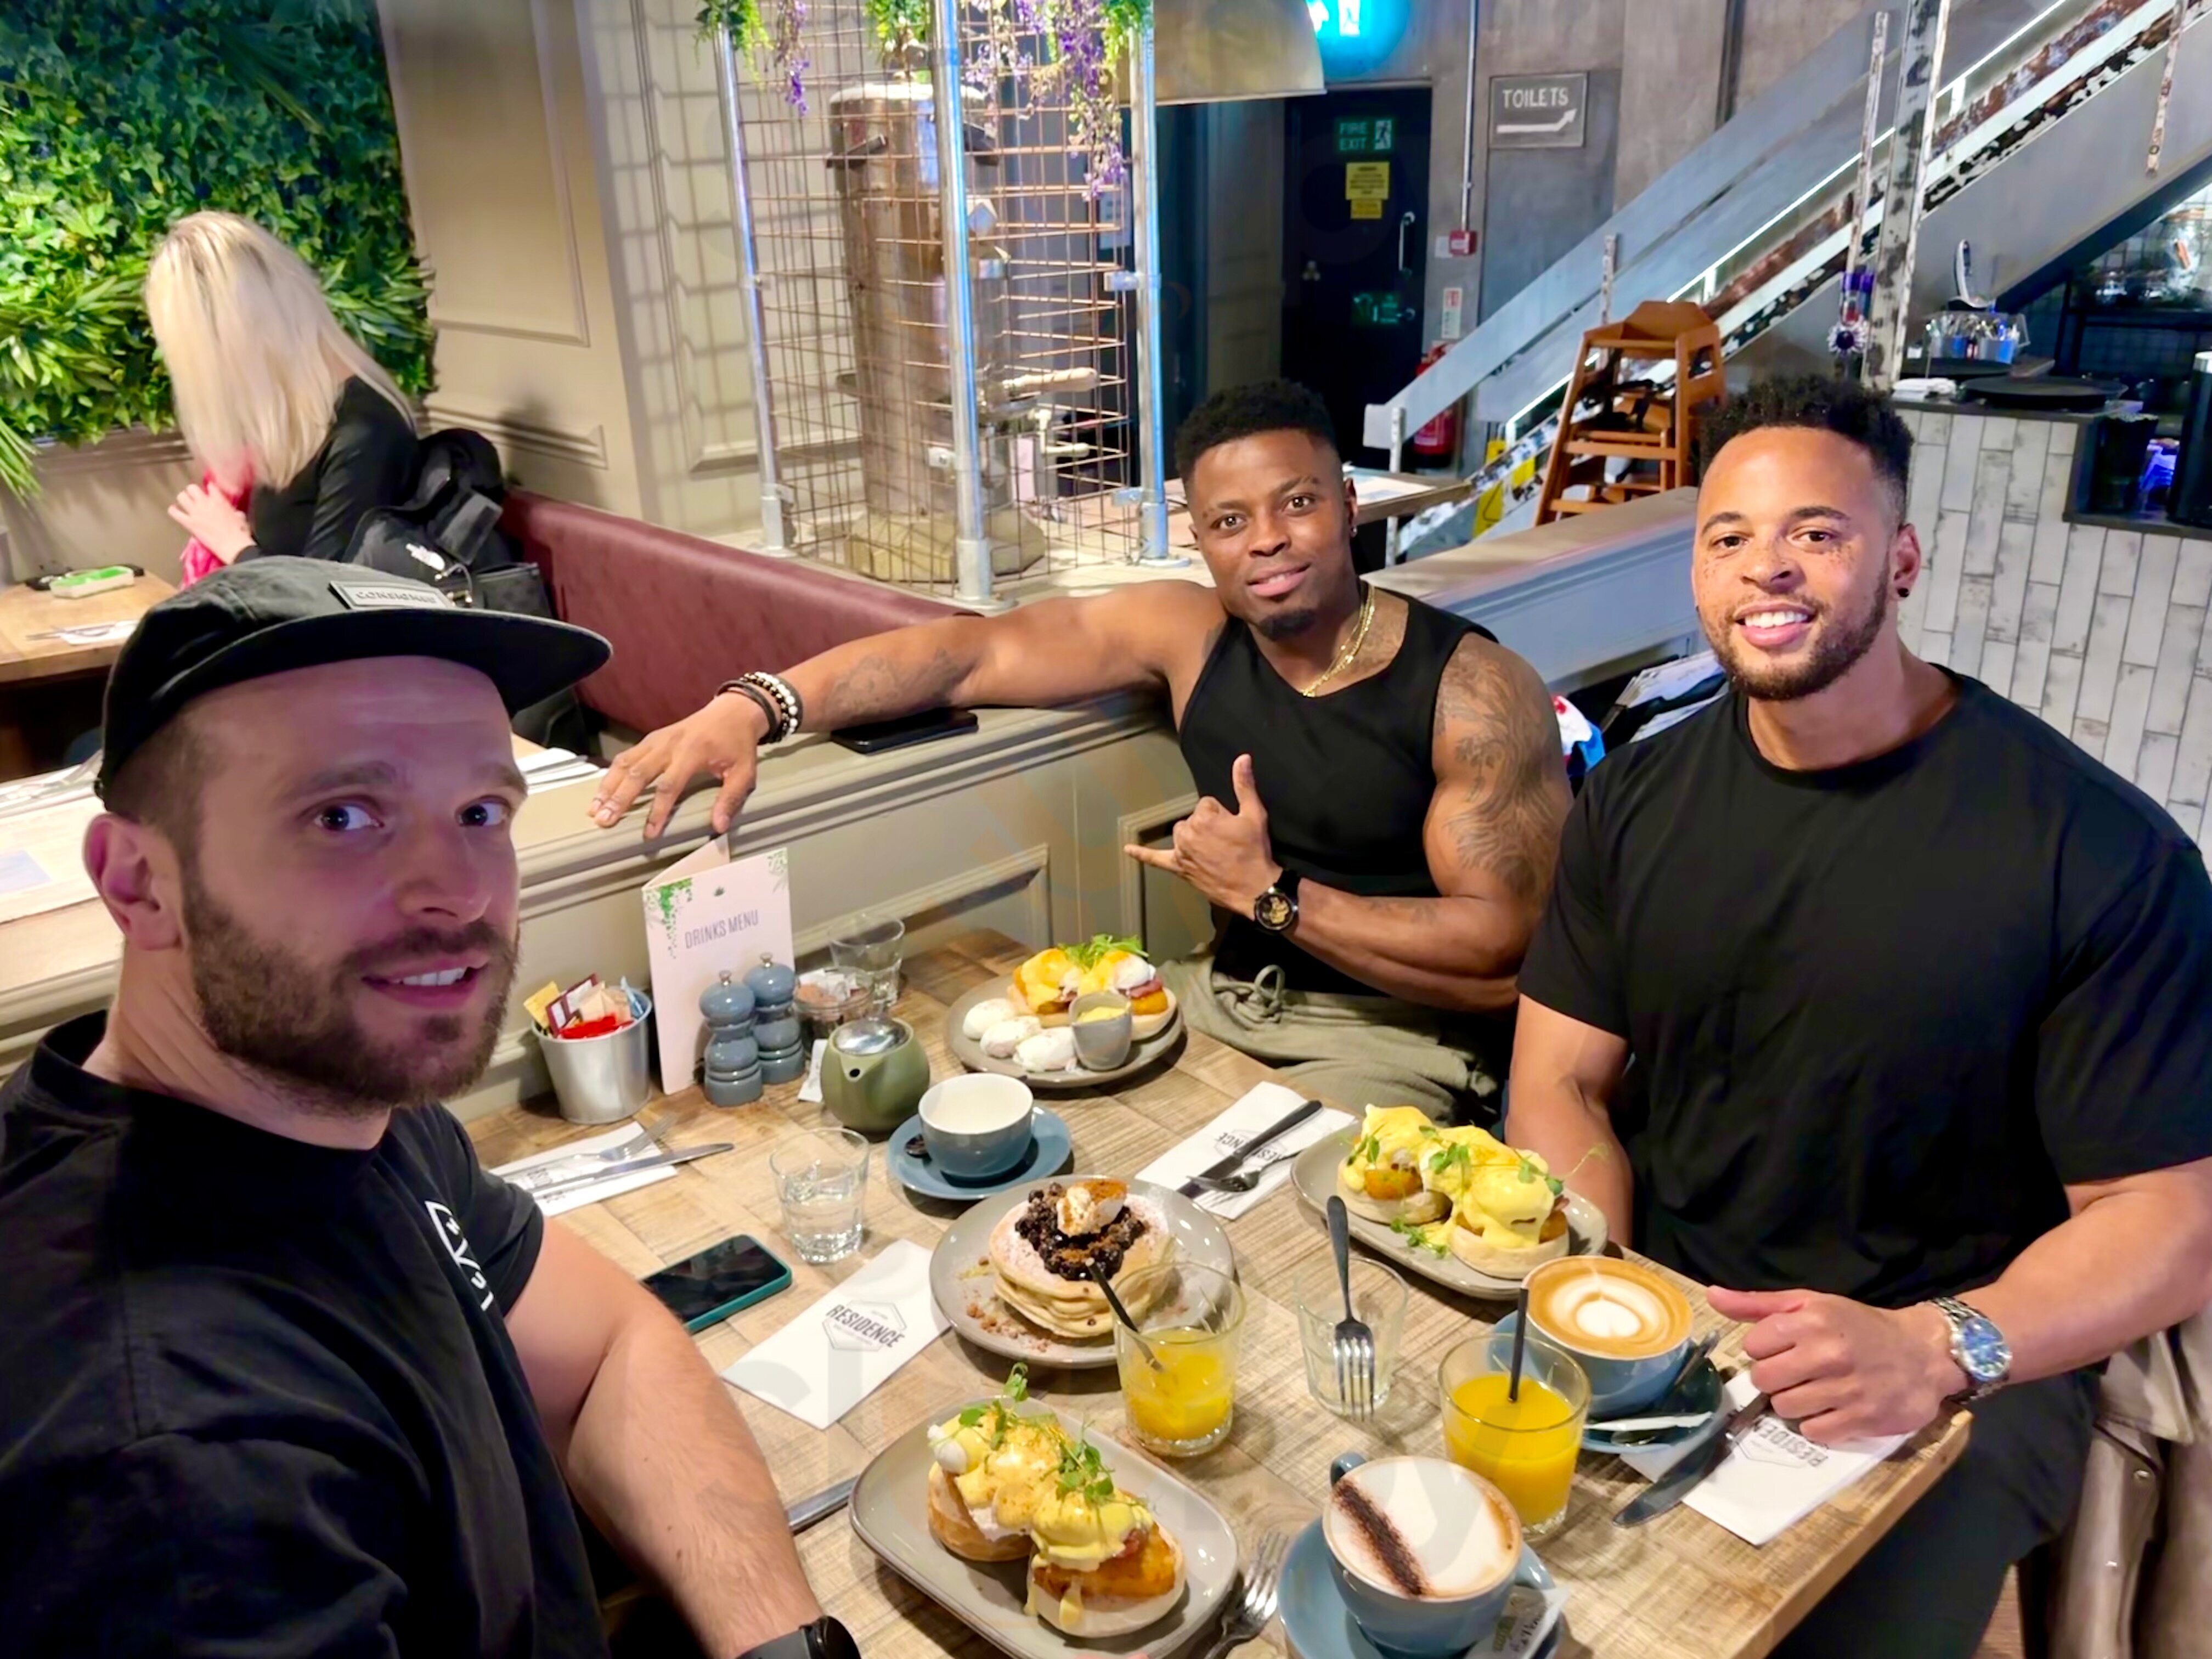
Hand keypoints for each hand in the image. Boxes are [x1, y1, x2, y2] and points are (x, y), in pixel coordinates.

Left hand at [166, 482, 252, 562]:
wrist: (233, 545)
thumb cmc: (240, 532)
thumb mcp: (240, 517)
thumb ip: (233, 511)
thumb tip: (234, 513)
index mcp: (219, 500)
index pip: (210, 486)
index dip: (209, 489)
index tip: (209, 494)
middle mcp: (205, 502)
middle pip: (191, 488)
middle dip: (192, 493)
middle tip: (195, 499)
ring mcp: (195, 512)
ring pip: (181, 496)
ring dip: (183, 500)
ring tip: (185, 505)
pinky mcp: (188, 522)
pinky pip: (174, 512)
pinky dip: (174, 511)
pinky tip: (176, 512)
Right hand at [591, 693, 771, 837]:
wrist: (732, 711)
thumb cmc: (738, 744)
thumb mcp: (744, 772)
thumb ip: (730, 798)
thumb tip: (718, 826)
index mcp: (692, 753)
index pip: (669, 785)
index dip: (657, 811)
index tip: (649, 833)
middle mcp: (669, 744)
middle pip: (638, 773)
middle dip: (620, 799)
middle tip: (604, 821)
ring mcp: (656, 739)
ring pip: (626, 762)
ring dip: (609, 786)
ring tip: (594, 809)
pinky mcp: (651, 738)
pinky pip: (627, 755)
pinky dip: (612, 773)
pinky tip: (602, 790)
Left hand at [1123, 753, 1281, 916]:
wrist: (1253, 888)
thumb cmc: (1254, 851)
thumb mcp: (1254, 814)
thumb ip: (1244, 785)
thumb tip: (1242, 757)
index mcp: (1204, 817)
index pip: (1207, 804)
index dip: (1222, 815)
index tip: (1234, 829)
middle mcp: (1188, 833)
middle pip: (1193, 818)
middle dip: (1208, 825)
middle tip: (1227, 841)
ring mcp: (1181, 851)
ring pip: (1181, 833)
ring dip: (1192, 836)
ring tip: (1213, 850)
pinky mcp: (1179, 868)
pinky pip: (1156, 859)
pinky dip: (1142, 854)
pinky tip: (1128, 849)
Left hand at [1706, 1285, 1966, 1444]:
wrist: (1924, 1354)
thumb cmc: (1860, 1326)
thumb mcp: (1812, 1303)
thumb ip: (1759, 1304)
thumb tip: (1712, 1296)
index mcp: (1812, 1320)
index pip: (1754, 1345)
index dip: (1765, 1349)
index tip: (1784, 1348)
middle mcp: (1827, 1354)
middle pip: (1764, 1380)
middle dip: (1776, 1378)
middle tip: (1799, 1372)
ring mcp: (1845, 1389)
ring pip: (1785, 1408)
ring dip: (1796, 1402)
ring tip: (1818, 1389)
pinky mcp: (1861, 1420)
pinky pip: (1813, 1432)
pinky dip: (1818, 1423)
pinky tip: (1834, 1408)